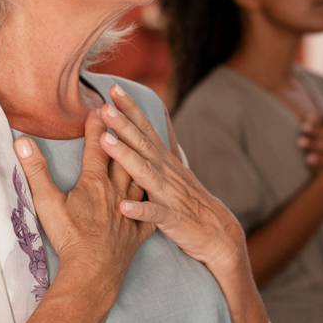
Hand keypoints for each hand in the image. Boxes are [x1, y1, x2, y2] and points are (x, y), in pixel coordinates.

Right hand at [13, 109, 152, 281]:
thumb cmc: (69, 237)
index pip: (97, 147)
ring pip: (140, 179)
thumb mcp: (47, 203)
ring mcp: (130, 211)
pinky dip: (153, 201)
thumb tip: (22, 142)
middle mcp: (116, 192)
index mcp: (95, 183)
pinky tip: (158, 196)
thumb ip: (36, 171)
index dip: (98, 126)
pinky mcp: (138, 232)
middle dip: (122, 135)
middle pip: (122, 157)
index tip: (100, 107)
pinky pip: (150, 212)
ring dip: (141, 161)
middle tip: (124, 117)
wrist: (93, 271)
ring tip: (144, 148)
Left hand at [97, 84, 246, 279]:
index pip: (146, 129)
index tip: (113, 88)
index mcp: (164, 161)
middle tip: (104, 107)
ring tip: (105, 142)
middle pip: (143, 144)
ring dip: (125, 156)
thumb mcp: (178, 168)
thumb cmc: (191, 201)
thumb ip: (165, 145)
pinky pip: (154, 214)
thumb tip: (161, 118)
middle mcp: (166, 172)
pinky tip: (122, 206)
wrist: (218, 234)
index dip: (130, 109)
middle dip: (123, 124)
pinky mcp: (172, 218)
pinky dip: (139, 210)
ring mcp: (170, 194)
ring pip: (145, 172)